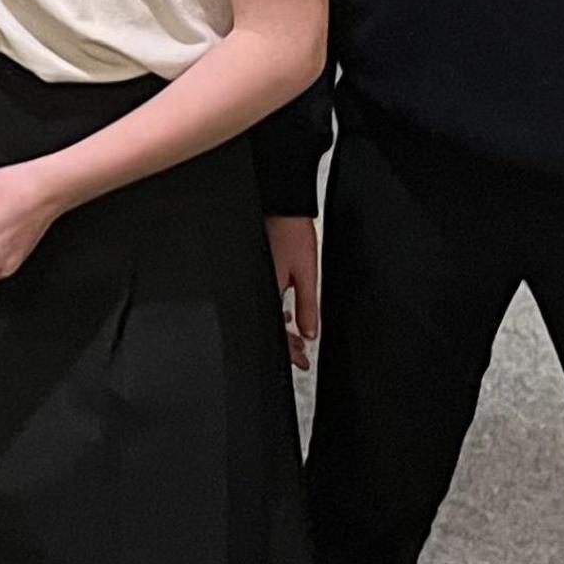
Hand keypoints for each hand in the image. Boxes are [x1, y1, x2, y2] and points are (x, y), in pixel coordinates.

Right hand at [268, 215, 321, 368]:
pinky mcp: (255, 267)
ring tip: (297, 334)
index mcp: (268, 290)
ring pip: (264, 312)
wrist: (279, 203)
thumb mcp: (308, 273)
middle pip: (267, 325)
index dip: (289, 351)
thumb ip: (308, 306)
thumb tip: (310, 332)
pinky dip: (273, 309)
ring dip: (280, 327)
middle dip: (285, 343)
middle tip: (300, 354)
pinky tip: (284, 310)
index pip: (276, 332)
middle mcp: (257, 285)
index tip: (301, 361)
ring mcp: (253, 276)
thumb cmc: (292, 231)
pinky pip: (261, 297)